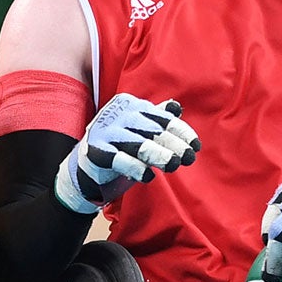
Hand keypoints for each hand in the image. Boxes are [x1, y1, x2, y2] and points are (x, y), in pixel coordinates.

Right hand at [54, 94, 199, 214]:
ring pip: (138, 144)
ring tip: (173, 165)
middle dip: (174, 145)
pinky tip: (148, 177)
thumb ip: (156, 117)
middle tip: (188, 158)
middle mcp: (117, 114)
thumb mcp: (139, 128)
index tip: (195, 146)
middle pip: (153, 130)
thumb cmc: (119, 144)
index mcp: (130, 104)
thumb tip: (175, 107)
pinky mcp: (96, 151)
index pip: (162, 117)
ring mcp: (105, 132)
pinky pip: (120, 160)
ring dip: (159, 155)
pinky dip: (136, 168)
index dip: (181, 132)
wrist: (86, 164)